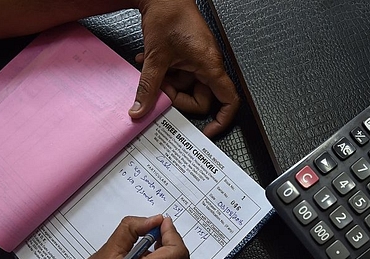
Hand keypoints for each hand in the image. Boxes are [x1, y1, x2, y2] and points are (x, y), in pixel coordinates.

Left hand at [128, 0, 240, 137]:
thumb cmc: (170, 14)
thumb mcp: (156, 58)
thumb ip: (148, 87)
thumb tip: (141, 109)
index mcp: (210, 66)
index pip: (228, 101)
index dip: (221, 121)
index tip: (208, 132)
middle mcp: (208, 65)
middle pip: (200, 98)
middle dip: (177, 98)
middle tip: (161, 89)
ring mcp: (199, 60)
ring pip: (186, 86)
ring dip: (167, 83)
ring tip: (152, 69)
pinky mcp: (189, 55)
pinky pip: (180, 74)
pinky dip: (165, 73)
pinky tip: (151, 62)